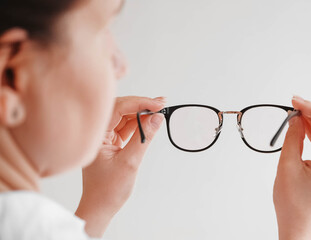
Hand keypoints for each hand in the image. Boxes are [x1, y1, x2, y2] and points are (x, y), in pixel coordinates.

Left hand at [75, 96, 165, 237]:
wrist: (100, 207)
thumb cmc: (108, 189)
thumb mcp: (130, 162)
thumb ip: (144, 138)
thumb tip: (157, 118)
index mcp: (96, 135)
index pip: (117, 109)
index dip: (139, 103)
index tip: (157, 104)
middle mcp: (99, 133)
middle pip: (121, 109)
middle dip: (141, 105)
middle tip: (161, 103)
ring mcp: (105, 138)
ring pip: (125, 118)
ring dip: (142, 113)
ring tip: (160, 110)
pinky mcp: (112, 143)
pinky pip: (127, 128)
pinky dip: (140, 124)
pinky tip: (151, 121)